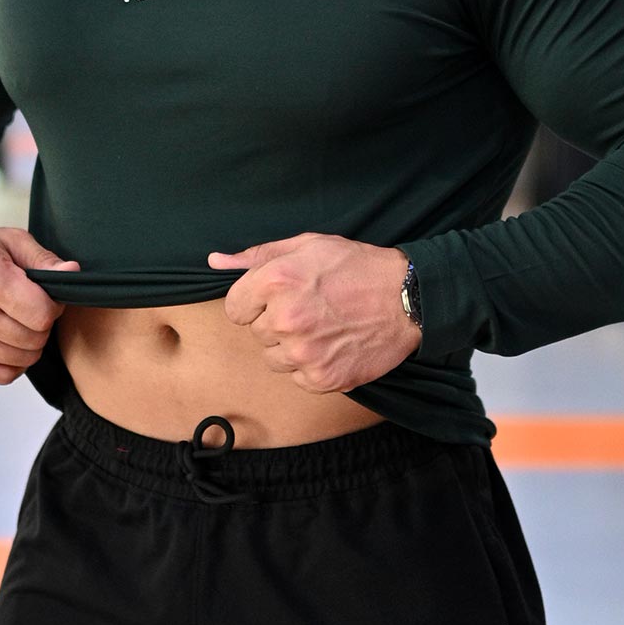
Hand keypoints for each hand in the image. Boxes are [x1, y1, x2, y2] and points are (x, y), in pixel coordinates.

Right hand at [0, 226, 80, 385]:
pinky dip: (14, 362)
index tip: (44, 295)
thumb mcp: (11, 240)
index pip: (41, 314)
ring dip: (29, 343)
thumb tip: (72, 273)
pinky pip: (4, 375)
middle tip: (29, 306)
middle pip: (35, 339)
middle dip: (42, 324)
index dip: (53, 305)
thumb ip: (44, 259)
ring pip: (23, 360)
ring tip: (16, 320)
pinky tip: (7, 339)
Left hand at [206, 232, 420, 392]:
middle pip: (256, 333)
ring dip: (292, 347)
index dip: (255, 303)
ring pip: (274, 359)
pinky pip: (298, 378)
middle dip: (277, 322)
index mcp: (276, 281)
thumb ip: (257, 256)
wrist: (408, 298)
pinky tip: (334, 345)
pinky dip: (312, 366)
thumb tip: (215, 261)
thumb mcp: (308, 245)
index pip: (234, 308)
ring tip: (323, 327)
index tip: (278, 299)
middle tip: (311, 309)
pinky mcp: (322, 379)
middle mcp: (285, 319)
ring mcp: (304, 353)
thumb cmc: (357, 267)